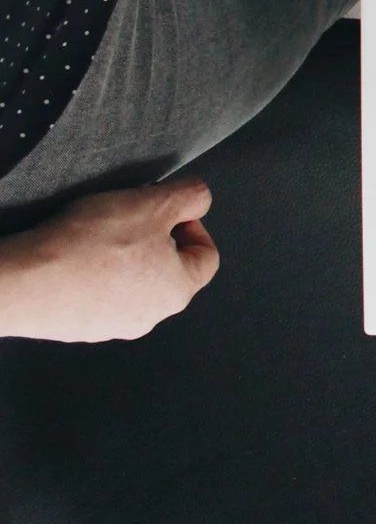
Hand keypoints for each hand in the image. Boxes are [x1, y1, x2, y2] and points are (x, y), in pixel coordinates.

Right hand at [0, 180, 220, 341]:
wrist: (22, 284)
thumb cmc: (88, 247)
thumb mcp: (153, 203)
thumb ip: (190, 197)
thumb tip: (198, 200)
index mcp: (178, 290)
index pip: (206, 256)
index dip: (192, 225)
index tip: (168, 211)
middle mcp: (150, 316)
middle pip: (168, 267)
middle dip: (153, 237)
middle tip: (130, 217)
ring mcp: (112, 325)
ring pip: (132, 280)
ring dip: (122, 255)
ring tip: (97, 235)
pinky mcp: (79, 326)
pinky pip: (98, 293)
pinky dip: (93, 272)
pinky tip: (75, 256)